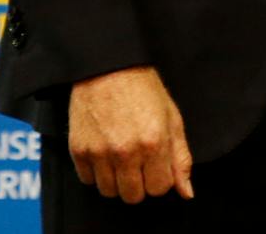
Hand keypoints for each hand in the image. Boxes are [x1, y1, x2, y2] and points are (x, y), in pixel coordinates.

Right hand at [68, 65, 192, 203]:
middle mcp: (126, 151)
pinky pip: (87, 181)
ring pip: (110, 192)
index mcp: (154, 142)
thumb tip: (186, 191)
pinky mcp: (79, 151)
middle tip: (140, 162)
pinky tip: (105, 153)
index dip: (160, 178)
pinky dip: (97, 173)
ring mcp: (99, 153)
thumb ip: (180, 158)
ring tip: (122, 157)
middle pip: (134, 196)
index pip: (160, 188)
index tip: (157, 165)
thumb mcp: (173, 119)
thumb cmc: (144, 90)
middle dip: (140, 183)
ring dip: (118, 180)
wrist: (110, 69)